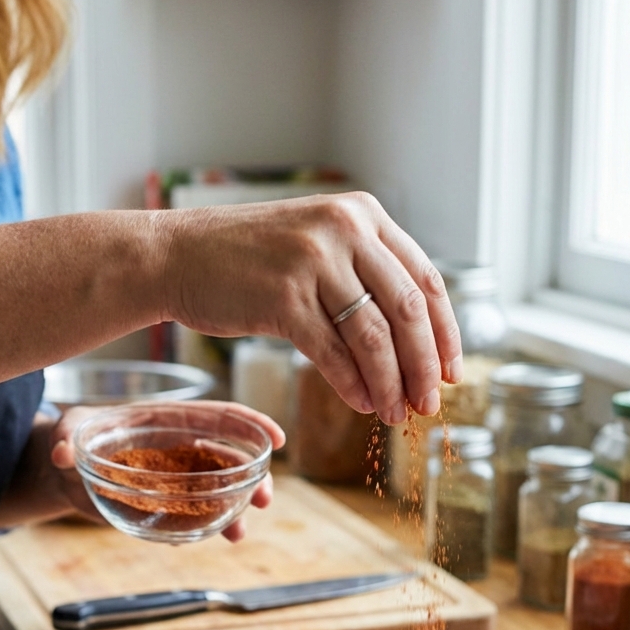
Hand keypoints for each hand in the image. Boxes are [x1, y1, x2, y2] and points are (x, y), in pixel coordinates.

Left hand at [49, 402, 284, 541]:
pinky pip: (194, 515)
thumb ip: (67, 435)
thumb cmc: (72, 435)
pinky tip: (204, 539)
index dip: (251, 424)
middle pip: (230, 458)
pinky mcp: (166, 502)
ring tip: (237, 535)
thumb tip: (60, 453)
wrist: (63, 469)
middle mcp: (182, 447)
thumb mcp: (69, 428)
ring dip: (234, 512)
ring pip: (218, 492)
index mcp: (171, 419)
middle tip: (264, 500)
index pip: (220, 416)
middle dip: (253, 478)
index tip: (275, 439)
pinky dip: (203, 528)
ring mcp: (177, 477)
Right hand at [164, 193, 462, 425]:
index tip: (453, 372)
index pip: (426, 279)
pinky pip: (333, 352)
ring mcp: (312, 263)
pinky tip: (362, 403)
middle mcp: (343, 230)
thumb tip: (414, 342)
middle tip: (430, 404)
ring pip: (374, 336)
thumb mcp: (317, 245)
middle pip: (408, 310)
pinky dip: (353, 384)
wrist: (176, 256)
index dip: (446, 333)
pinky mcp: (283, 298)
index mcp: (362, 215)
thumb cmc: (248, 260)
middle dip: (425, 366)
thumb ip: (364, 274)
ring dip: (391, 384)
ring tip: (394, 415)